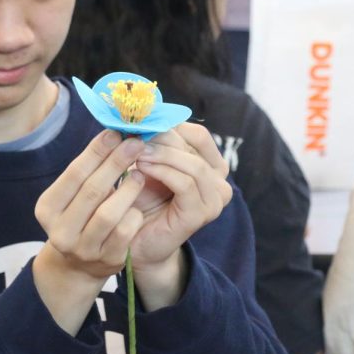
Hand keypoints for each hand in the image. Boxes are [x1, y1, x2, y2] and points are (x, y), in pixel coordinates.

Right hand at [34, 130, 147, 333]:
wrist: (78, 266)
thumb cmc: (80, 217)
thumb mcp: (74, 196)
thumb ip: (89, 169)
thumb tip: (114, 132)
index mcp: (47, 209)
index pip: (74, 174)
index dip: (96, 151)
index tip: (116, 132)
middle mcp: (61, 231)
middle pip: (92, 191)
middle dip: (116, 163)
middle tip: (135, 143)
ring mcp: (84, 249)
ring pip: (109, 214)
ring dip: (128, 189)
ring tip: (141, 174)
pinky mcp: (107, 260)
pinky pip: (126, 232)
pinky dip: (134, 214)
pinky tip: (138, 205)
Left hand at [128, 123, 232, 306]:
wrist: (134, 241)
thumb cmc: (140, 200)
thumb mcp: (148, 164)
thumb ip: (152, 141)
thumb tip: (142, 112)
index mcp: (210, 166)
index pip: (197, 134)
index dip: (170, 124)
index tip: (141, 122)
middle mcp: (219, 181)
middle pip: (195, 144)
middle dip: (162, 136)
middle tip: (135, 133)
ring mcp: (214, 199)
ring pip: (191, 163)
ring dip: (161, 153)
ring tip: (135, 152)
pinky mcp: (201, 213)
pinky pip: (185, 183)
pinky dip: (162, 171)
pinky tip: (140, 168)